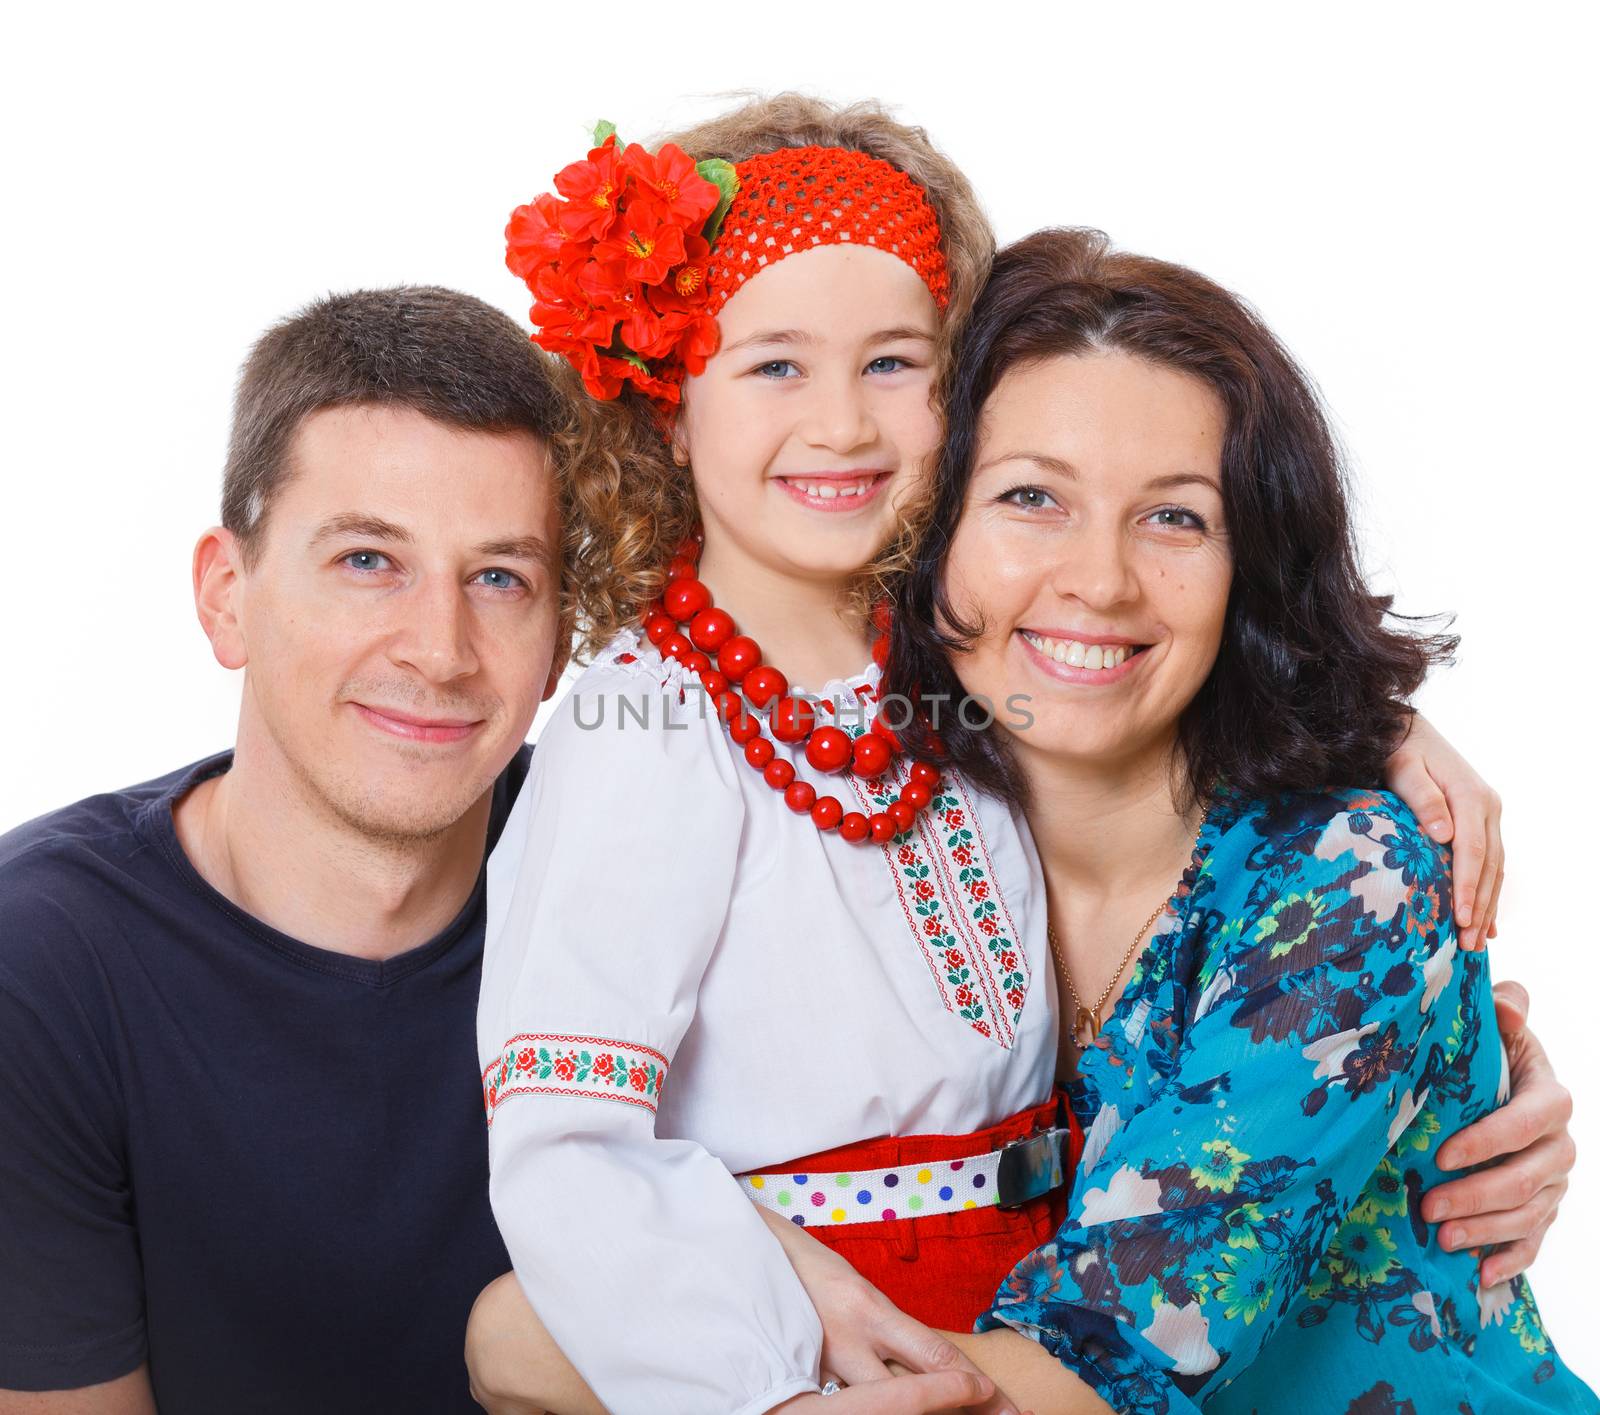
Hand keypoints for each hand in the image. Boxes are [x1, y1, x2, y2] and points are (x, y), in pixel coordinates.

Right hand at [756, 1207, 1025, 1414]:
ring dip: (917, 1411)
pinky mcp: (799, 1375)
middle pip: (912, 1393)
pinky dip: (872, 1409)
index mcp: (868, 1308)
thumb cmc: (805, 1266)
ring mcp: (820, 1364)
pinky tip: (890, 1412)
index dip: (972, 1384)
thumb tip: (935, 1362)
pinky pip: (845, 1402)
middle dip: (957, 1409)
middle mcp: (848, 1340)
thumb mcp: (856, 1287)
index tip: (1002, 1402)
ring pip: (880, 1403)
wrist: (744, 1253)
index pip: (933, 1354)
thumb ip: (890, 1325)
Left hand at [1384, 712, 1502, 949]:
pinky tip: (1486, 921)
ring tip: (1476, 941)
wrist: (1406, 730)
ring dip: (1487, 905)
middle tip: (1468, 944)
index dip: (1467, 887)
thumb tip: (1444, 834)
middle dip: (1479, 906)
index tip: (1459, 918)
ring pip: (1494, 868)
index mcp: (1471, 796)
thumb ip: (1422, 798)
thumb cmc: (1398, 750)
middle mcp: (1487, 807)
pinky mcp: (1481, 821)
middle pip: (1488, 865)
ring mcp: (1488, 815)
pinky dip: (1488, 891)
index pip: (1472, 850)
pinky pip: (1490, 862)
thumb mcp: (1404, 768)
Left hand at [1422, 981, 1574, 1284]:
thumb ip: (1504, 1011)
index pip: (1527, 1122)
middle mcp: (1560, 1144)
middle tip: (1428, 1208)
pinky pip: (1536, 1242)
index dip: (1489, 1141)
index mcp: (1551, 1097)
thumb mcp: (1495, 1030)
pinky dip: (1511, 1260)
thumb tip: (1507, 1003)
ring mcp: (1555, 1182)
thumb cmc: (1489, 1055)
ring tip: (1440, 1238)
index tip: (1443, 1155)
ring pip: (1528, 1214)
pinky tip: (1480, 1274)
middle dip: (1477, 1196)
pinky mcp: (1544, 1210)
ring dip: (1485, 1231)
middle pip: (1527, 1178)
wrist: (1500, 1087)